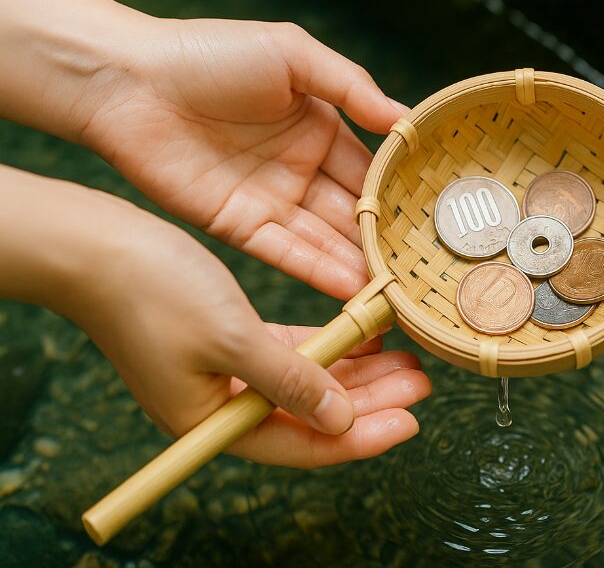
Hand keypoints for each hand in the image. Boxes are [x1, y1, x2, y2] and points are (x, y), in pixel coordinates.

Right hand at [67, 188, 429, 466]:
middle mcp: (221, 405)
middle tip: (422, 383)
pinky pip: (291, 351)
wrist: (94, 245)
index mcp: (213, 422)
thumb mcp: (233, 340)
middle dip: (370, 401)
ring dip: (356, 371)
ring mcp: (225, 373)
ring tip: (407, 360)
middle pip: (311, 414)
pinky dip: (327, 345)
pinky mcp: (229, 339)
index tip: (411, 421)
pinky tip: (363, 332)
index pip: (301, 445)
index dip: (360, 437)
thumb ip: (291, 383)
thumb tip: (342, 421)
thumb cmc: (153, 291)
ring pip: (306, 381)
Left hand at [80, 17, 406, 299]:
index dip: (400, 193)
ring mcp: (270, 200)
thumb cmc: (210, 54)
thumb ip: (351, 88)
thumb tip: (405, 121)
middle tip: (425, 269)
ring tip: (396, 289)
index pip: (370, 168)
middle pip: (353, 211)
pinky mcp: (238, 226)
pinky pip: (286, 252)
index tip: (438, 219)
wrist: (128, 81)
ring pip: (325, 238)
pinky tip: (351, 287)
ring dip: (358, 263)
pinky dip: (318, 270)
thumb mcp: (293, 55)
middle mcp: (300, 168)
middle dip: (385, 239)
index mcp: (319, 127)